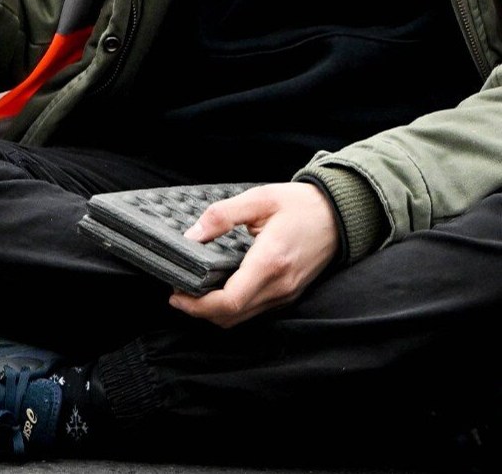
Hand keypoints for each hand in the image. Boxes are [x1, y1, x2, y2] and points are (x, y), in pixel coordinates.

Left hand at [169, 183, 339, 327]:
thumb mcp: (258, 199)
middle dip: (199, 311)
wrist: (340, 214)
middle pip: (232, 316)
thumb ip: (221, 216)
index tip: (175, 294)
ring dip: (214, 312)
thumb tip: (192, 235)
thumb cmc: (300, 204)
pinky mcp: (289, 294)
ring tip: (192, 292)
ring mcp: (286, 293)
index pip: (230, 301)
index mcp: (270, 262)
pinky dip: (232, 308)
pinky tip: (217, 290)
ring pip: (243, 318)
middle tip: (177, 292)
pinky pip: (255, 311)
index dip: (198, 305)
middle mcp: (279, 285)